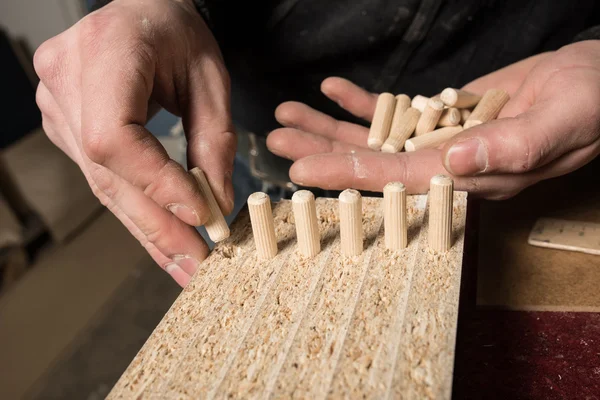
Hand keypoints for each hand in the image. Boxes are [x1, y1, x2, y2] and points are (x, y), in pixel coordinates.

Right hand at [34, 0, 235, 286]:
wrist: (141, 10)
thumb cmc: (176, 33)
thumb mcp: (210, 78)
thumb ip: (215, 139)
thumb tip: (216, 203)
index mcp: (105, 52)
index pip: (115, 137)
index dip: (155, 183)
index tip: (199, 216)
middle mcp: (66, 79)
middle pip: (107, 172)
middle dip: (156, 224)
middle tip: (194, 264)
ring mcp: (57, 104)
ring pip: (102, 183)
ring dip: (146, 228)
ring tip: (182, 263)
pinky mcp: (65, 125)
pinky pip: (101, 176)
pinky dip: (136, 208)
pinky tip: (161, 237)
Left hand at [266, 41, 599, 199]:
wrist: (594, 80)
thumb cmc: (590, 105)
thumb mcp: (562, 123)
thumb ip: (513, 146)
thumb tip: (455, 159)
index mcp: (471, 176)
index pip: (399, 181)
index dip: (350, 177)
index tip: (304, 172)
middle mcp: (445, 163)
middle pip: (372, 161)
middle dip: (322, 152)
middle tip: (275, 143)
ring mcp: (437, 138)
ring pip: (373, 136)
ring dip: (328, 126)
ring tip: (286, 116)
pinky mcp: (439, 114)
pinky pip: (393, 108)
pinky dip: (361, 99)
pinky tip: (330, 89)